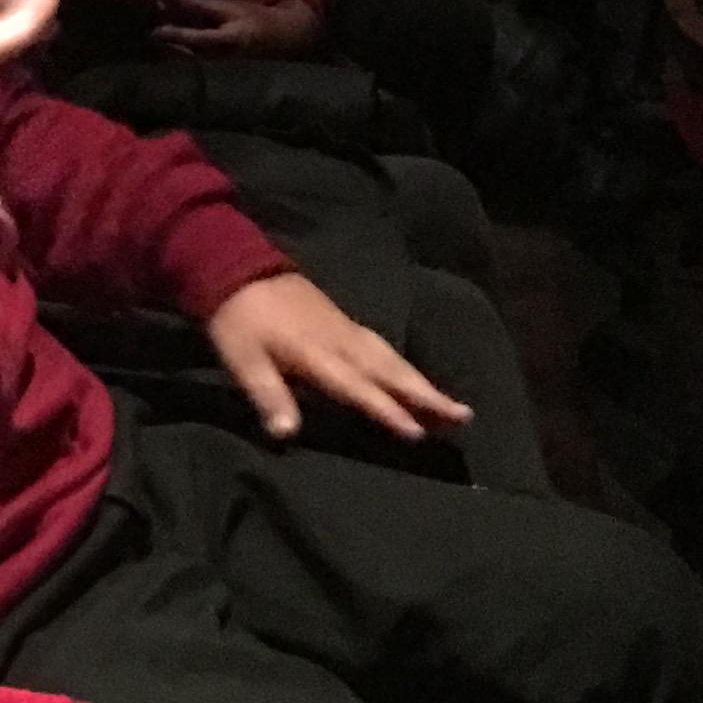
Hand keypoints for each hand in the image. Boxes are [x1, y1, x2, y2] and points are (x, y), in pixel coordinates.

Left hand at [152, 0, 323, 59]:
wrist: (282, 40)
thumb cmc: (253, 20)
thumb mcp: (230, 8)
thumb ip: (200, 3)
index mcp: (233, 40)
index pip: (201, 39)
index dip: (178, 35)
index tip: (156, 31)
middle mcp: (227, 61)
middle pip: (189, 58)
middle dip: (167, 47)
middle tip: (149, 34)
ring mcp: (223, 74)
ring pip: (189, 67)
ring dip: (169, 54)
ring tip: (156, 41)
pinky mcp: (219, 81)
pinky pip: (193, 72)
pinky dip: (178, 61)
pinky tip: (167, 51)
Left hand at [204, 272, 470, 446]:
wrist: (237, 267)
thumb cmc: (238, 321)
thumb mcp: (243, 360)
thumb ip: (268, 395)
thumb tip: (287, 435)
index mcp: (318, 353)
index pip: (359, 387)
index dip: (387, 410)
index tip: (418, 433)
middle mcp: (342, 341)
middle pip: (391, 372)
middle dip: (428, 396)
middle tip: (464, 417)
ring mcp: (347, 329)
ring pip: (393, 359)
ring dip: (424, 383)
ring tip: (453, 406)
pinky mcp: (346, 321)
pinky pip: (385, 348)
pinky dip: (405, 366)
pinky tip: (414, 378)